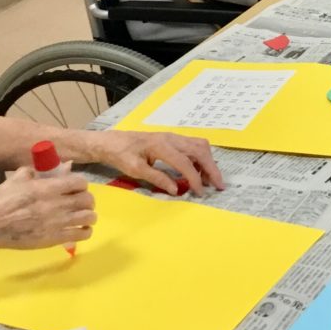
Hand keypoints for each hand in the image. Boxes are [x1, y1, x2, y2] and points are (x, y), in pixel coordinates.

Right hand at [0, 167, 94, 252]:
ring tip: (84, 216)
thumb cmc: (0, 200)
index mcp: (47, 188)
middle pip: (87, 200)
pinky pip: (80, 235)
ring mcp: (56, 223)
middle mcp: (55, 204)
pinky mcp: (53, 239)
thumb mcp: (18, 179)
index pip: (80, 182)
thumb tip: (62, 166)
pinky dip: (85, 232)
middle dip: (87, 200)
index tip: (77, 188)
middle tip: (82, 203)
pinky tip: (80, 230)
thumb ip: (39, 171)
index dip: (81, 184)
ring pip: (88, 217)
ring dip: (89, 216)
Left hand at [85, 131, 225, 195]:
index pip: (185, 162)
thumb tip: (177, 189)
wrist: (110, 142)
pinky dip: (201, 157)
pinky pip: (194, 145)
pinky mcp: (173, 139)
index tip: (201, 192)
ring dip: (208, 162)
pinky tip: (198, 170)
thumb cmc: (120, 155)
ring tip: (209, 179)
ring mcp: (173, 137)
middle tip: (219, 185)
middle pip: (200, 150)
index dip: (195, 178)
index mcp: (161, 145)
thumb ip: (157, 178)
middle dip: (212, 168)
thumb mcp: (134, 170)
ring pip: (200, 145)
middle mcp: (171, 138)